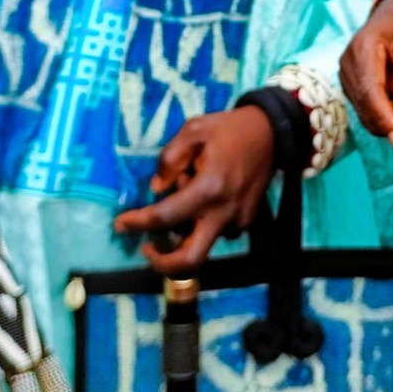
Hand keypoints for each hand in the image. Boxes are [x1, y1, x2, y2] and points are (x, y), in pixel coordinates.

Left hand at [112, 106, 275, 275]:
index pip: (164, 217)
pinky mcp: (246, 222)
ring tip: (187, 190)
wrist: (272, 133)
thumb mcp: (193, 130)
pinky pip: (215, 232)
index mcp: (208, 188)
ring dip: (184, 230)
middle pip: (189, 260)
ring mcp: (237, 222)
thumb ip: (169, 159)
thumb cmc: (229, 129)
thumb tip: (156, 190)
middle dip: (163, 263)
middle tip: (146, 247)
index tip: (120, 224)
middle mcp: (223, 213)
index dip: (137, 223)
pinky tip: (203, 196)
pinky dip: (201, 223)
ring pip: (201, 243)